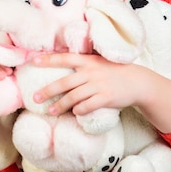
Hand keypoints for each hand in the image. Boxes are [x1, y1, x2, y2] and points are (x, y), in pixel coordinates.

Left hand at [31, 53, 146, 115]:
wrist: (138, 82)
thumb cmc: (113, 72)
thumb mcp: (98, 62)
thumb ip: (82, 64)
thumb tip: (60, 69)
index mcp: (88, 61)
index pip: (65, 58)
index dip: (49, 60)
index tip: (33, 62)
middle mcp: (91, 72)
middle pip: (64, 82)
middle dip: (48, 91)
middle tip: (35, 98)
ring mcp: (99, 85)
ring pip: (73, 97)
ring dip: (60, 105)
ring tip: (50, 111)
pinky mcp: (106, 98)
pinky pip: (87, 106)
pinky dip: (78, 110)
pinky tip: (74, 113)